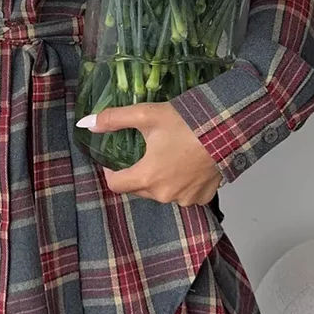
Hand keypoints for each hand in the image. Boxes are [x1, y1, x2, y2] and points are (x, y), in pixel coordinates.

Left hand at [78, 101, 223, 206]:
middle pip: (138, 189)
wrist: (227, 128)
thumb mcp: (145, 115)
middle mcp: (164, 194)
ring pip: (161, 193)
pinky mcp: (202, 198)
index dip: (110, 172)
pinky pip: (183, 195)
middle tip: (144, 152)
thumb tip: (86, 123)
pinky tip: (186, 166)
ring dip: (159, 179)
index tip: (114, 161)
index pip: (115, 185)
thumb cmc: (185, 122)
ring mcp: (185, 199)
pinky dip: (181, 184)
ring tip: (168, 156)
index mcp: (147, 177)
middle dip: (136, 174)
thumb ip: (114, 119)